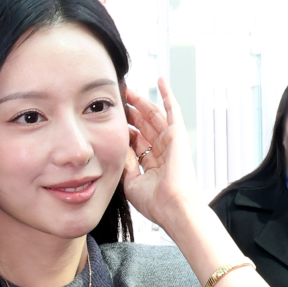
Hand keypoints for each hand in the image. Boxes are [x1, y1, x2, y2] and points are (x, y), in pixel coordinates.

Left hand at [123, 78, 202, 231]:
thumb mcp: (132, 183)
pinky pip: (172, 109)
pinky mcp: (177, 134)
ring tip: (127, 89)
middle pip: (143, 126)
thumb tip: (121, 148)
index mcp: (152, 165)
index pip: (136, 142)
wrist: (173, 206)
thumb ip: (127, 165)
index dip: (124, 129)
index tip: (110, 119)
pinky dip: (167, 93)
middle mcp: (162, 152)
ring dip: (141, 102)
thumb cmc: (156, 203)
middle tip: (116, 99)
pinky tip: (160, 80)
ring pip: (153, 115)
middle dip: (130, 112)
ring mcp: (170, 141)